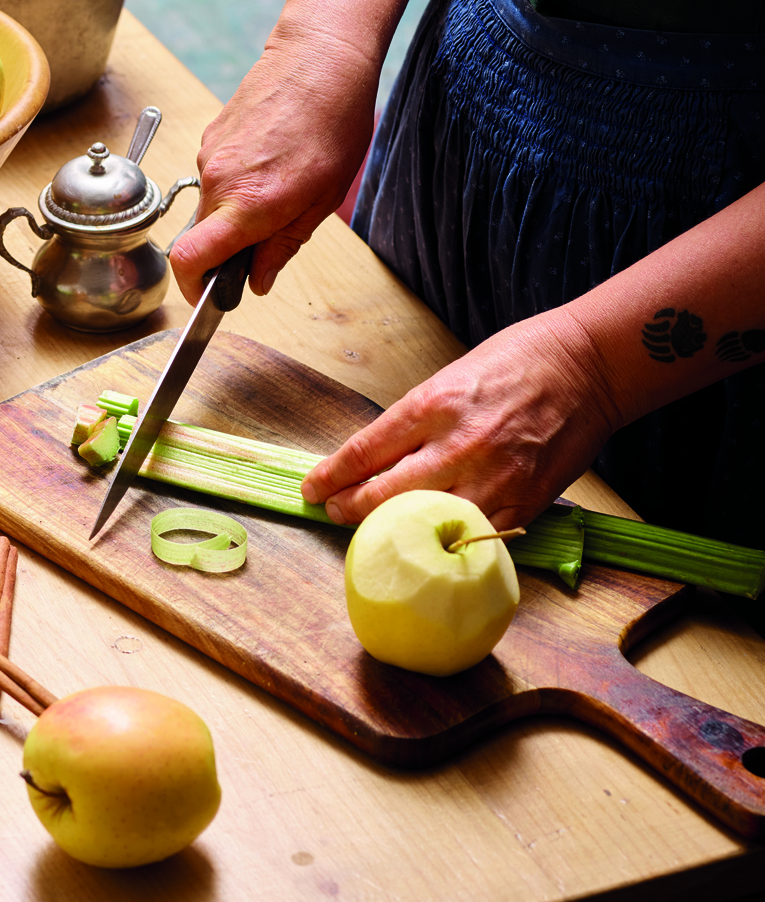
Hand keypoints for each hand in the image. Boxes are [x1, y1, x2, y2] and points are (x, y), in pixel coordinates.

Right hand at [168, 22, 379, 305]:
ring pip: (210, 205)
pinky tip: (271, 161)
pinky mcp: (211, 136)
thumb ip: (283, 245)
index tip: (205, 295)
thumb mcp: (321, 200)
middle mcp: (219, 181)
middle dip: (226, 248)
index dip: (191, 287)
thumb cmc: (333, 123)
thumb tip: (259, 281)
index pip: (189, 258)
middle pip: (201, 236)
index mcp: (248, 204)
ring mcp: (210, 156)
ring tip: (280, 185)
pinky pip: (215, 176)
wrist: (321, 55)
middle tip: (268, 237)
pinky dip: (236, 182)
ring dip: (235, 211)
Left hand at [301, 306, 621, 531]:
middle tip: (335, 511)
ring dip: (390, 530)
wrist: (587, 366)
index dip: (331, 476)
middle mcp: (457, 445)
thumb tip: (376, 459)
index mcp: (432, 405)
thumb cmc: (515, 361)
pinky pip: (471, 534)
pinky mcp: (522, 503)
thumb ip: (414, 421)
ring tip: (371, 530)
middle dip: (349, 507)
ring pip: (423, 522)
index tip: (313, 488)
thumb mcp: (448, 379)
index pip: (364, 452)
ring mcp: (492, 479)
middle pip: (384, 494)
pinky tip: (428, 540)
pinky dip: (444, 539)